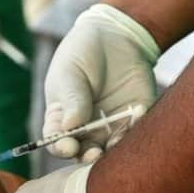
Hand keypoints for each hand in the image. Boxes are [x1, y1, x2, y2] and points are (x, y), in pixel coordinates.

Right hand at [44, 3, 159, 161]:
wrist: (116, 35)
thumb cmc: (82, 52)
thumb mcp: (69, 72)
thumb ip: (71, 99)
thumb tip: (70, 127)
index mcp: (61, 118)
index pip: (57, 141)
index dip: (61, 147)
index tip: (68, 146)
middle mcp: (85, 127)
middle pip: (83, 151)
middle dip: (87, 157)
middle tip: (93, 153)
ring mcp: (110, 125)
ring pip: (110, 149)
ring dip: (112, 153)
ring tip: (114, 145)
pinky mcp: (134, 118)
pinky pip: (136, 133)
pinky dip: (136, 131)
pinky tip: (136, 116)